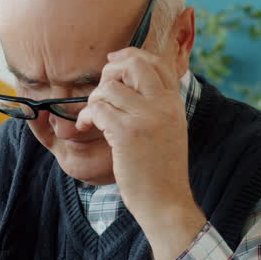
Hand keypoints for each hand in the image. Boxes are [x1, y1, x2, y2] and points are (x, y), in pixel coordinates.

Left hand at [77, 48, 205, 259]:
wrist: (166, 203)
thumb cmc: (162, 172)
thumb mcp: (170, 132)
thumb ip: (157, 108)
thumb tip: (131, 85)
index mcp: (175, 104)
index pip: (157, 62)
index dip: (131, 56)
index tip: (114, 62)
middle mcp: (163, 106)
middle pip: (134, 64)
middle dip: (111, 70)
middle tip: (100, 90)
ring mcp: (146, 118)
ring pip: (109, 87)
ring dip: (94, 100)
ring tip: (92, 118)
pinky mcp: (126, 133)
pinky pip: (98, 109)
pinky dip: (86, 115)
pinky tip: (85, 126)